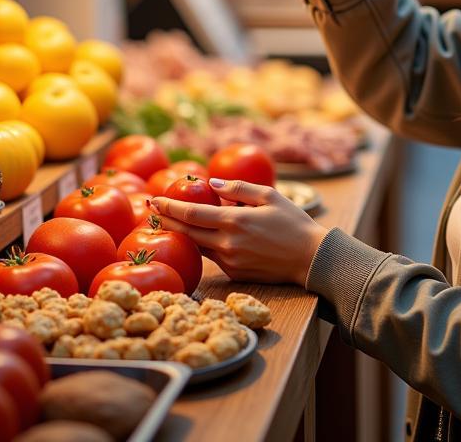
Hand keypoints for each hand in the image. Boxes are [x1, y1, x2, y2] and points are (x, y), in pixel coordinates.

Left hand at [148, 178, 328, 286]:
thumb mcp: (270, 196)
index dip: (170, 206)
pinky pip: (213, 256)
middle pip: (186, 233)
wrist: (310, 258)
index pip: (192, 214)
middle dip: (166, 221)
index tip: (154, 199)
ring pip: (197, 246)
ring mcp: (230, 262)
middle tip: (150, 211)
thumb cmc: (294, 223)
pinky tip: (199, 236)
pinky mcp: (235, 274)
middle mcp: (228, 244)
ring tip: (168, 222)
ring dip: (181, 234)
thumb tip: (214, 185)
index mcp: (235, 221)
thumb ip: (240, 189)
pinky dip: (202, 245)